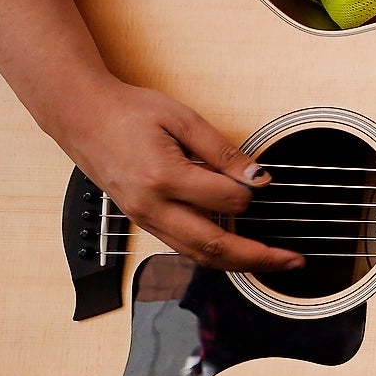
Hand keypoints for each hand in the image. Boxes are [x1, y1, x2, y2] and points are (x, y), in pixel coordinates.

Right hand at [55, 80, 301, 274]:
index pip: (224, 200)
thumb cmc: (128, 112)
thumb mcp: (182, 119)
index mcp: (162, 177)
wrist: (81, 117)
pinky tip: (238, 252)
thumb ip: (222, 151)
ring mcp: (144, 219)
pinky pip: (183, 247)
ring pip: (198, 255)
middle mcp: (151, 207)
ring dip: (239, 264)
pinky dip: (214, 254)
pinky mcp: (143, 222)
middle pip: (213, 246)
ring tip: (274, 263)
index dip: (249, 192)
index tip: (262, 181)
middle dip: (259, 258)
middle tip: (293, 261)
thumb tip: (256, 177)